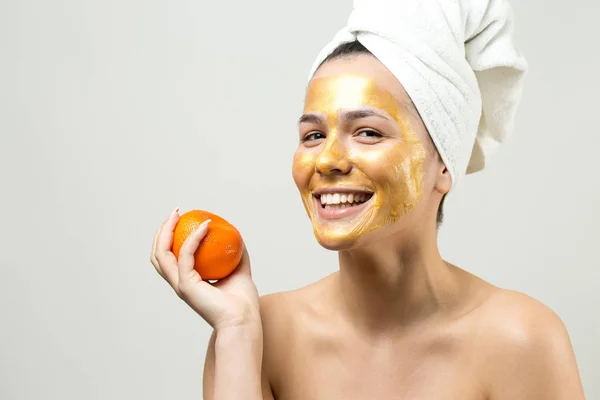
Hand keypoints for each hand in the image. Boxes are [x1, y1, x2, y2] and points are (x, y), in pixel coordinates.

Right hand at [151, 208, 260, 331]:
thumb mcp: (239, 269)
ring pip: (161, 254)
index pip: (169, 257)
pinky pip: (186, 255)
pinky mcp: (187, 285)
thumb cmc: (243, 301)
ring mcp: (180, 284)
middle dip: (162, 230)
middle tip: (175, 213)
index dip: (169, 237)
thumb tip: (235, 234)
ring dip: (167, 230)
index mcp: (187, 281)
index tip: (181, 218)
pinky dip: (194, 238)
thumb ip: (235, 253)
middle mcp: (179, 282)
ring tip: (178, 214)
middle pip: (158, 253)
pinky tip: (205, 226)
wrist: (244, 319)